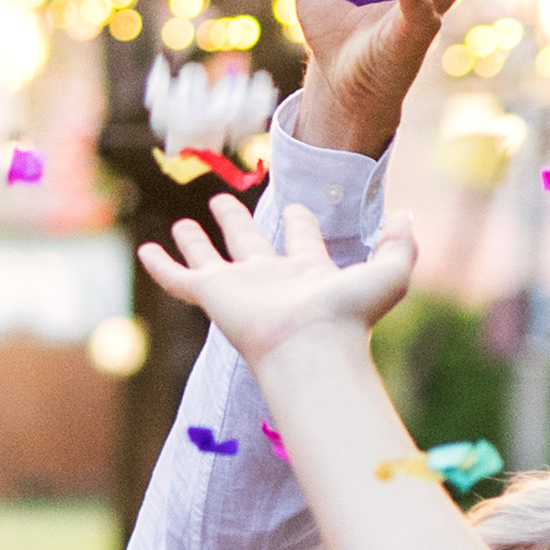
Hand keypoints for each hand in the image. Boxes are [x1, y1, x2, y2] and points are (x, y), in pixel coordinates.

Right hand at [134, 197, 417, 373]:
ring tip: (183, 224)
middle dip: (238, 223)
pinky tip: (145, 251)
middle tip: (224, 204)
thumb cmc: (351, 316)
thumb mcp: (391, 272)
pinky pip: (179, 278)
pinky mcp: (213, 296)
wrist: (312, 346)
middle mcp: (270, 279)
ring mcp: (239, 289)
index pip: (300, 240)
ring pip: (211, 259)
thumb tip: (404, 214)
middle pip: (250, 244)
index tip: (294, 208)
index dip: (299, 222)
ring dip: (197, 242)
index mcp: (308, 272)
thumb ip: (402, 244)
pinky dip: (161, 266)